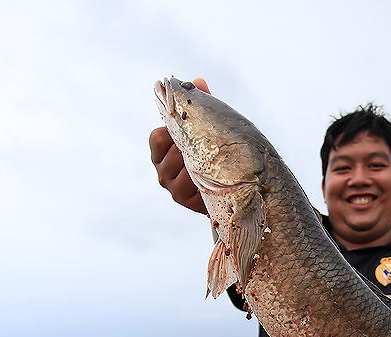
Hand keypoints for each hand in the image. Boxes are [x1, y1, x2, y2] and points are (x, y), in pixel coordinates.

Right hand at [149, 77, 210, 213]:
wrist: (233, 188)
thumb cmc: (214, 153)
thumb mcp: (206, 129)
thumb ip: (199, 106)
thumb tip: (199, 81)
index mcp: (160, 151)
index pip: (157, 136)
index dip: (175, 131)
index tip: (192, 129)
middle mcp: (162, 171)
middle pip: (173, 152)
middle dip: (193, 145)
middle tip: (211, 142)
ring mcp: (173, 188)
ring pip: (185, 168)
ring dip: (203, 162)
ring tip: (217, 158)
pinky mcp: (186, 201)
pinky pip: (195, 184)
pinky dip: (207, 177)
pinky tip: (218, 174)